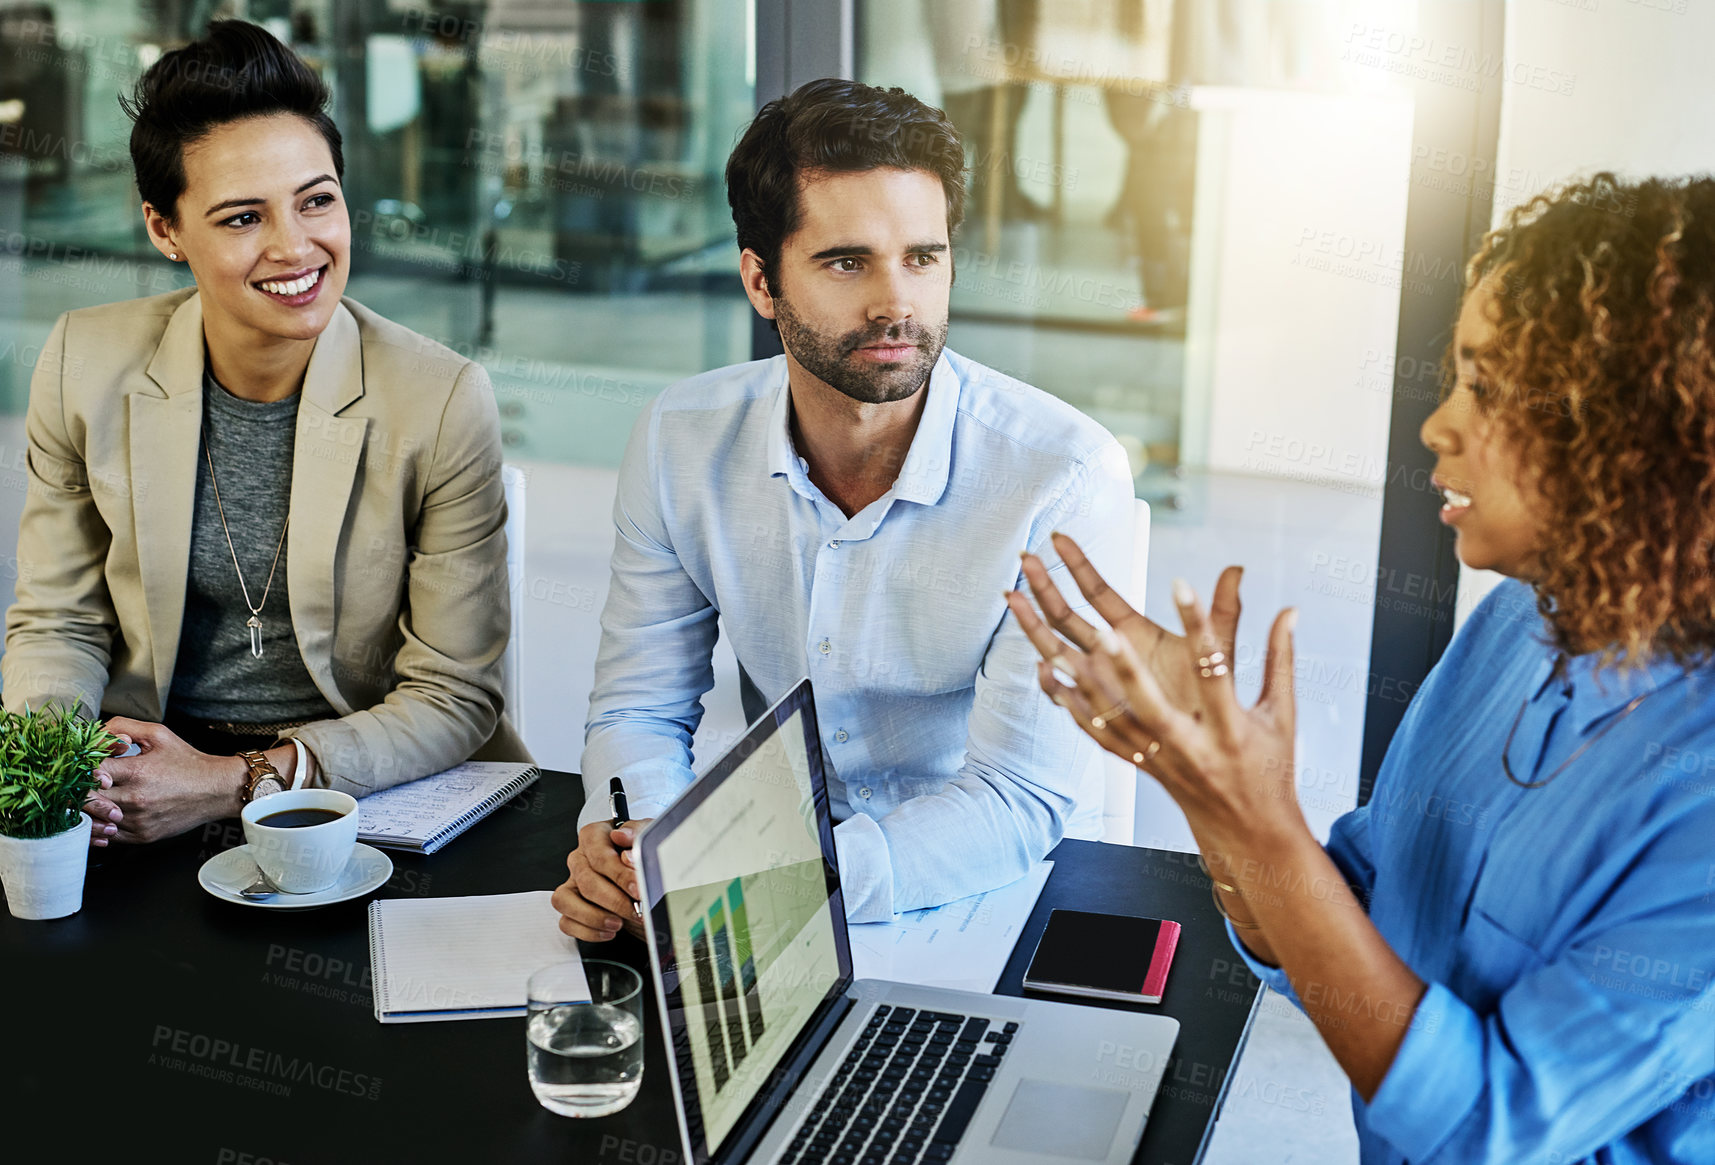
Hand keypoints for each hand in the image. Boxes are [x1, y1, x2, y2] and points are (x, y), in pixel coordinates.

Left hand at [96, 718, 243, 843]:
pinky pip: (108, 836)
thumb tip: (96, 733)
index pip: (89, 771)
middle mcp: (136, 799)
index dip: (82, 767)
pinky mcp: (142, 836)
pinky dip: (102, 826)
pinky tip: (107, 813)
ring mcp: (138, 820)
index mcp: (137, 771)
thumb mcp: (159, 734)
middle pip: (85, 798)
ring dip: (89, 809)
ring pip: (93, 820)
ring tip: (94, 797)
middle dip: (80, 789)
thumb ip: (124, 727)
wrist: (217, 790)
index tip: (87, 765)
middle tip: (82, 783)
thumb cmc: (189, 762)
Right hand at [552, 818, 652, 942]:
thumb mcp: (647, 838)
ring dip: (595, 917)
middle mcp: (579, 859)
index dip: (619, 874)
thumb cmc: (641, 856)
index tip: (637, 888)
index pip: (599, 855)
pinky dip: (588, 931)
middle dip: (614, 900)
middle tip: (636, 909)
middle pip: (586, 881)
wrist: (645, 881)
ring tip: (620, 922)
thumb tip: (623, 837)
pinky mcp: (570, 907)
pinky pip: (566, 922)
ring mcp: (572, 884)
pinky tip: (609, 930)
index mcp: (594, 837)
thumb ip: (637, 834)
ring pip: (565, 900)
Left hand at [1007, 536, 1302, 853]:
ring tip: (1056, 647)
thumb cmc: (1269, 770)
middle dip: (1129, 672)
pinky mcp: (1142, 768)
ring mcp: (1162, 761)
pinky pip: (1100, 737)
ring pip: (1115, 723)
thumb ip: (1280, 659)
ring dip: (1085, 686)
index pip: (1215, 671)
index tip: (1182, 585)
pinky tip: (1052, 677)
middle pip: (1153, 706)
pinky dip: (1074, 708)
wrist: (1250, 833)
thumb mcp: (1284, 717)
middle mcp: (1191, 748)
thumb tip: (1291, 610)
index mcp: (1231, 730)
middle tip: (1105, 631)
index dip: (1199, 626)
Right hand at [1016, 532, 1243, 723]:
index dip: (1077, 564)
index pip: (1097, 591)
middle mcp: (1109, 652)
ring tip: (1013, 596)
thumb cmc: (1212, 695)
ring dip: (1033, 623)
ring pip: (1057, 648)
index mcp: (1133, 631)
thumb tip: (1238, 568)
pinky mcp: (1100, 711)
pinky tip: (1043, 667)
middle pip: (1066, 615)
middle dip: (1044, 585)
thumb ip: (1222, 609)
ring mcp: (1099, 681)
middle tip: (1024, 557)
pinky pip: (1068, 696)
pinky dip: (1054, 684)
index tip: (1058, 538)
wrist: (1211, 743)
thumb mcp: (1217, 646)